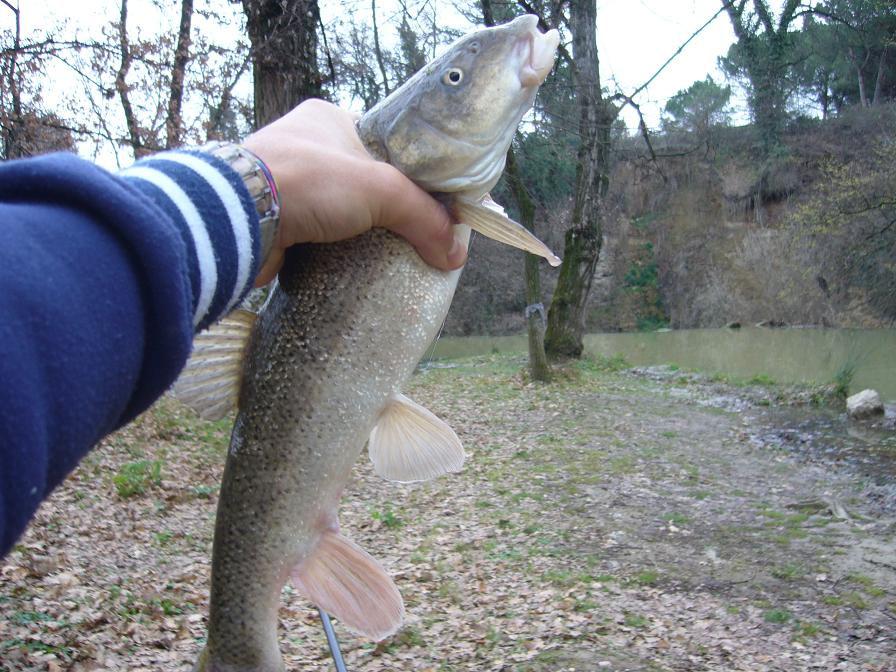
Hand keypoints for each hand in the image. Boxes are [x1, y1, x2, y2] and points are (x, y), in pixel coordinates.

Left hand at [242, 99, 467, 285]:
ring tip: (391, 254)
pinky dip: (338, 249)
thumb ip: (424, 217)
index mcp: (329, 118)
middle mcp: (306, 145)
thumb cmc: (308, 182)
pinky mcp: (277, 218)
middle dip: (388, 209)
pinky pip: (320, 234)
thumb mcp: (381, 190)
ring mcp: (288, 182)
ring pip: (341, 210)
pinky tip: (357, 265)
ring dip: (362, 232)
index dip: (412, 174)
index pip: (386, 146)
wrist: (238, 218)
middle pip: (366, 181)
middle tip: (415, 234)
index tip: (433, 204)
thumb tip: (455, 253)